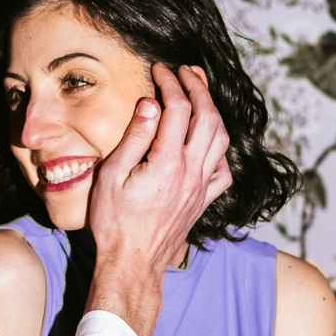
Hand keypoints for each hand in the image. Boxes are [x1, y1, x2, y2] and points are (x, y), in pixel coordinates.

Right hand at [85, 64, 230, 335]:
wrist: (133, 264)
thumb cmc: (115, 224)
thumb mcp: (112, 177)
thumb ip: (135, 139)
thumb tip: (150, 105)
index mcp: (167, 163)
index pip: (179, 109)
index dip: (172, 83)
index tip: (161, 70)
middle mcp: (191, 172)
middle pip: (208, 117)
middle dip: (200, 88)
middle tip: (187, 72)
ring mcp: (201, 187)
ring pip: (222, 139)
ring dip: (214, 112)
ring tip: (201, 94)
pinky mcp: (203, 201)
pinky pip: (224, 169)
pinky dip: (220, 148)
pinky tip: (208, 141)